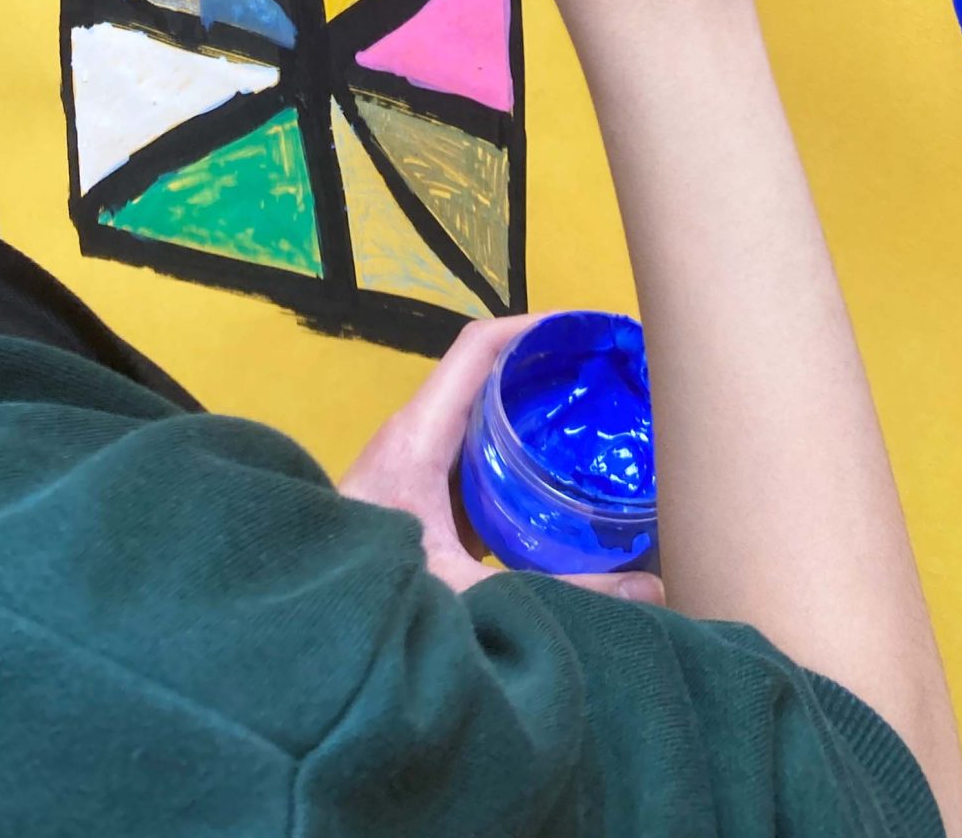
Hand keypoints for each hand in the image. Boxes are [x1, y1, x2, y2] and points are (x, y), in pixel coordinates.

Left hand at [339, 313, 662, 601]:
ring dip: (527, 409)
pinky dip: (511, 451)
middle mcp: (413, 435)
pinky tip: (550, 478)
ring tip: (590, 416)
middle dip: (544, 367)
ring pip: (477, 416)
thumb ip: (564, 590)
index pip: (477, 349)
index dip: (532, 327)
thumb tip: (652, 587)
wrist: (309, 634)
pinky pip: (471, 454)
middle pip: (483, 376)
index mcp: (420, 435)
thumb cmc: (375, 594)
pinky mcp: (413, 496)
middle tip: (607, 376)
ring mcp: (410, 465)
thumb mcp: (476, 592)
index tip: (588, 328)